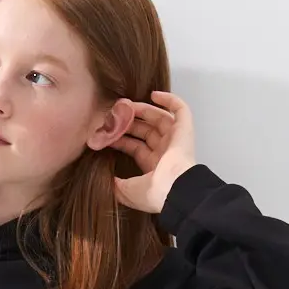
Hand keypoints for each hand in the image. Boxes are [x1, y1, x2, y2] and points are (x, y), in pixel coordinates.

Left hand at [109, 89, 198, 216]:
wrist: (174, 188)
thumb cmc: (152, 193)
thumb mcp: (126, 192)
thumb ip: (114, 185)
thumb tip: (104, 180)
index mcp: (153, 166)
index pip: (135, 147)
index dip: (121, 139)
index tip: (106, 131)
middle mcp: (164, 152)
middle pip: (145, 130)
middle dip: (129, 122)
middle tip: (114, 114)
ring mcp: (175, 139)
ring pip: (159, 118)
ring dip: (143, 110)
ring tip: (126, 104)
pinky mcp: (185, 129)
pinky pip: (180, 110)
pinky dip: (169, 100)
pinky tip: (154, 95)